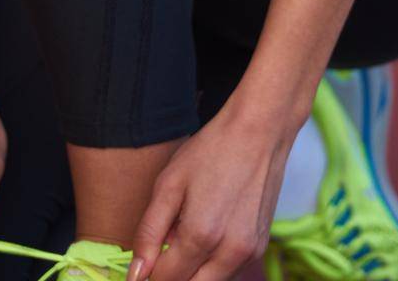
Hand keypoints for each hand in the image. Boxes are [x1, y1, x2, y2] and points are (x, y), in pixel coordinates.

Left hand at [127, 95, 297, 280]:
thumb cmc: (210, 151)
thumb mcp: (169, 184)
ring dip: (192, 272)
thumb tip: (136, 273)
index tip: (145, 257)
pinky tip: (208, 235)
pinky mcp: (260, 249)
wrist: (259, 132)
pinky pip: (229, 273)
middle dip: (172, 275)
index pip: (166, 280)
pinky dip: (212, 266)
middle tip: (164, 248)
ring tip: (185, 236)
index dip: (148, 272)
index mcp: (201, 234)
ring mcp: (249, 253)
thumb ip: (149, 233)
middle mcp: (229, 252)